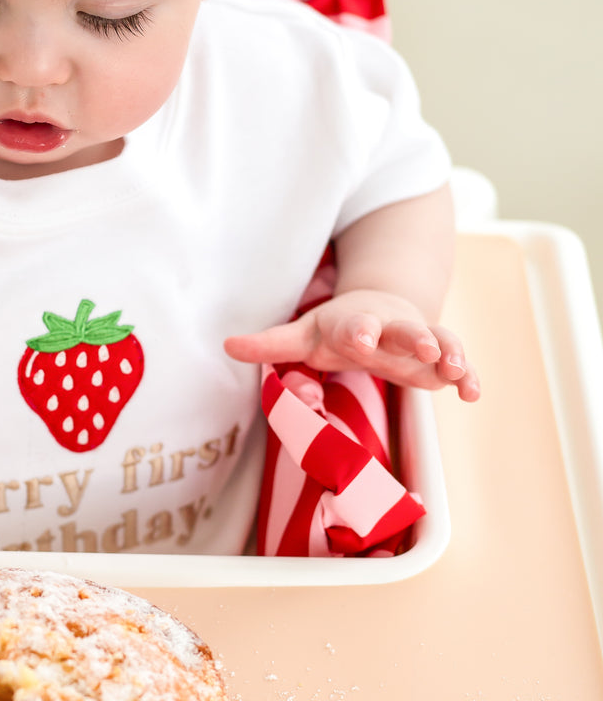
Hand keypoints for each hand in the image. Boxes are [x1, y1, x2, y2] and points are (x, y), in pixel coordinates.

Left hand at [225, 288, 479, 400]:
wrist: (383, 308)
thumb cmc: (338, 329)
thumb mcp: (304, 335)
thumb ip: (271, 343)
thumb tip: (227, 345)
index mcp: (355, 323)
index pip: (355, 325)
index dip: (357, 332)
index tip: (360, 339)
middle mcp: (390, 329)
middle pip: (405, 330)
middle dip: (415, 337)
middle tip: (427, 347)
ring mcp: (419, 342)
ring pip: (440, 341)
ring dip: (450, 352)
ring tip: (457, 370)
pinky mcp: (438, 359)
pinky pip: (459, 364)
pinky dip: (468, 376)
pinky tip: (473, 393)